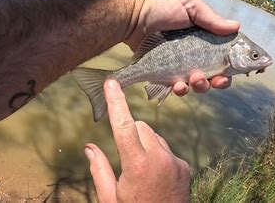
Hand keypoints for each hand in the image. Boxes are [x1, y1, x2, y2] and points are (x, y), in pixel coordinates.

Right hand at [84, 80, 190, 201]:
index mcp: (136, 165)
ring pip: (155, 136)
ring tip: (141, 171)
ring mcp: (175, 161)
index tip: (111, 83)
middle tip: (125, 156)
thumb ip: (99, 170)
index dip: (116, 102)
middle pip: (141, 127)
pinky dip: (158, 155)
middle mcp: (159, 158)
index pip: (124, 125)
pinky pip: (167, 150)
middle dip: (130, 132)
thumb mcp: (109, 198)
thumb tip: (89, 147)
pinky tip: (155, 177)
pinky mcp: (185, 166)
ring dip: (144, 144)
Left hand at [126, 0, 239, 95]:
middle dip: (220, 81)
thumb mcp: (190, 5)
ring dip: (201, 86)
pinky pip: (178, 88)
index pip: (226, 56)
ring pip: (199, 84)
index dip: (232, 66)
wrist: (133, 18)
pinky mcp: (166, 74)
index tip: (232, 70)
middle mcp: (196, 53)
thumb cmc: (161, 7)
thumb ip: (212, 19)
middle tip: (217, 80)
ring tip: (195, 79)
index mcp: (206, 37)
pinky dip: (181, 89)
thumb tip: (236, 27)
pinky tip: (178, 85)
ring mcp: (181, 66)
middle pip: (216, 74)